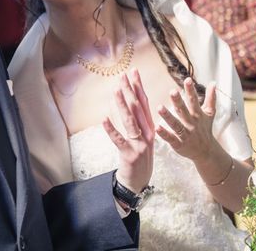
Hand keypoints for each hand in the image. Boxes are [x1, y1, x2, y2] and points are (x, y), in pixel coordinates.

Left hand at [102, 68, 153, 192]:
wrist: (138, 183)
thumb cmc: (139, 157)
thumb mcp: (143, 138)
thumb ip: (140, 121)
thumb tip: (132, 101)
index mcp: (150, 128)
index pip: (144, 103)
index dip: (139, 87)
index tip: (134, 72)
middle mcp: (147, 134)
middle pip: (137, 108)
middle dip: (130, 90)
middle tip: (123, 75)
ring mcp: (139, 144)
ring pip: (130, 121)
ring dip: (122, 105)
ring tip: (116, 91)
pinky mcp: (129, 155)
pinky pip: (119, 140)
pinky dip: (111, 130)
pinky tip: (104, 119)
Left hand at [156, 78, 216, 162]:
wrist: (206, 152)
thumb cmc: (205, 129)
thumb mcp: (209, 113)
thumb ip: (211, 98)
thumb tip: (213, 83)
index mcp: (197, 114)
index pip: (194, 100)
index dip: (191, 90)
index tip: (187, 79)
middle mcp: (191, 123)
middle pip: (184, 111)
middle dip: (178, 101)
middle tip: (172, 91)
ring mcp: (185, 134)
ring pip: (176, 124)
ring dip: (168, 116)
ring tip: (159, 107)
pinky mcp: (179, 144)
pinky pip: (171, 138)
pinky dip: (164, 134)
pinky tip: (157, 127)